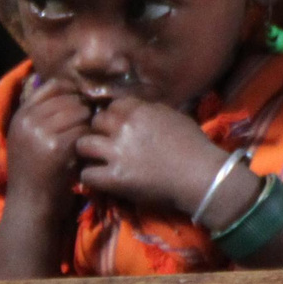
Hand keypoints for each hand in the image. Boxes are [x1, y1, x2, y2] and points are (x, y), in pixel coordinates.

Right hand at [3, 78, 92, 206]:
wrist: (30, 204)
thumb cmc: (36, 170)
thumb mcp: (31, 137)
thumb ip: (46, 113)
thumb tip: (77, 88)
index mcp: (21, 115)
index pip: (54, 85)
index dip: (74, 92)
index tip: (81, 106)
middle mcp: (28, 120)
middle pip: (71, 98)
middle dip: (85, 110)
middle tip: (86, 128)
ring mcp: (40, 133)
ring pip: (81, 112)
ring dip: (89, 124)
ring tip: (84, 140)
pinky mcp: (56, 147)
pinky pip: (85, 130)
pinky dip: (90, 140)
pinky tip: (85, 152)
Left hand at [74, 95, 226, 217]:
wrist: (199, 175)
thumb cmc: (194, 145)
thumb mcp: (175, 116)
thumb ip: (152, 110)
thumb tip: (138, 110)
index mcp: (140, 111)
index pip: (113, 105)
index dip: (114, 116)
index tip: (118, 125)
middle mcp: (124, 128)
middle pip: (95, 122)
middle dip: (99, 131)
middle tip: (105, 142)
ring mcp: (116, 153)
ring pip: (83, 145)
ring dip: (88, 151)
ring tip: (95, 159)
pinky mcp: (113, 178)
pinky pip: (86, 173)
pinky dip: (90, 176)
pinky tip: (100, 177)